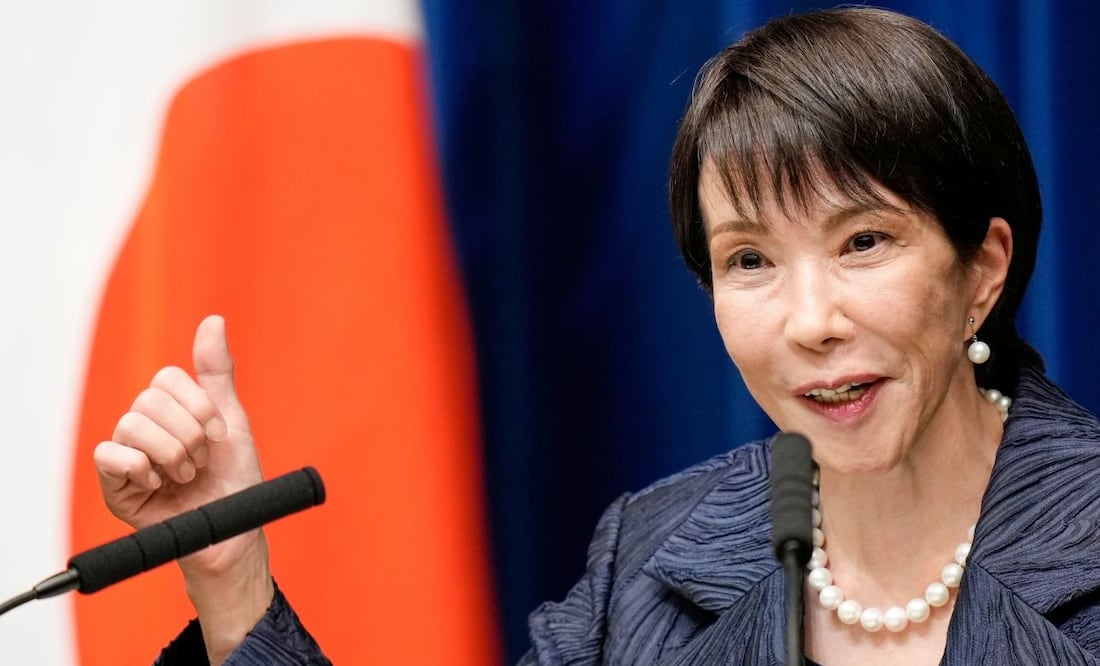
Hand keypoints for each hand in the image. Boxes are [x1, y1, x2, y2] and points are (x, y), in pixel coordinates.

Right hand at [94, 315, 272, 662]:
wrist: (231, 528)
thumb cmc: (233, 479)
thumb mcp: (232, 419)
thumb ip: (217, 371)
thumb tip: (213, 320)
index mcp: (172, 409)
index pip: (167, 379)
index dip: (198, 405)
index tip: (219, 433)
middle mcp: (146, 426)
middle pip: (149, 401)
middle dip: (189, 434)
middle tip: (202, 461)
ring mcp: (128, 454)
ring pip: (131, 425)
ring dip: (171, 454)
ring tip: (186, 476)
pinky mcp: (114, 484)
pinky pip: (107, 455)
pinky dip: (140, 467)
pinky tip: (157, 484)